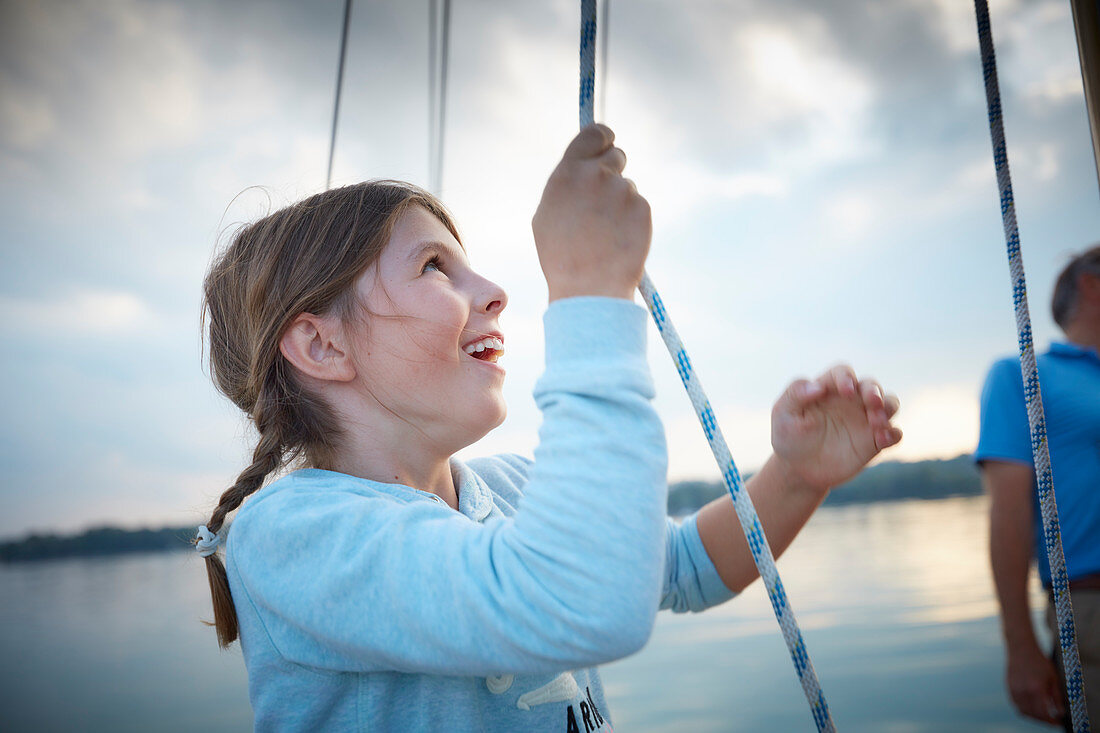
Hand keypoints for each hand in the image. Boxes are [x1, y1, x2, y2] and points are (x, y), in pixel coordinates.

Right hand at [532, 124, 650, 301]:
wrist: (588, 288)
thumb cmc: (562, 256)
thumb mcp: (547, 213)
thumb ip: (566, 182)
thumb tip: (581, 164)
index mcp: (568, 173)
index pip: (595, 133)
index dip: (604, 138)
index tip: (608, 144)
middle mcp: (596, 175)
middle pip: (617, 156)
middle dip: (613, 173)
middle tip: (605, 202)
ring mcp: (622, 190)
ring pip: (628, 186)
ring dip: (621, 203)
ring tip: (606, 233)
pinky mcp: (642, 207)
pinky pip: (639, 206)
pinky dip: (633, 220)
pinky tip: (619, 239)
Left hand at [770, 364, 901, 493]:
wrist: (798, 469)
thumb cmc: (788, 436)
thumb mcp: (783, 414)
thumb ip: (795, 395)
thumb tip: (817, 386)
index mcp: (828, 388)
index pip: (842, 373)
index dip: (846, 377)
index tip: (845, 390)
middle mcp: (851, 400)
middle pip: (871, 385)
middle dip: (874, 391)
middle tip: (872, 402)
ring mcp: (864, 420)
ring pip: (889, 404)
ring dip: (888, 408)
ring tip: (877, 422)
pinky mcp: (874, 442)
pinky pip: (893, 434)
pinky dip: (893, 434)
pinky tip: (883, 440)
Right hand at [1007, 641, 1065, 723]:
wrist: (1021, 648)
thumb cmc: (1040, 661)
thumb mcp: (1053, 678)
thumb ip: (1057, 697)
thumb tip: (1060, 712)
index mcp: (1037, 689)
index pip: (1044, 713)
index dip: (1052, 721)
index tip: (1058, 723)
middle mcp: (1024, 691)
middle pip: (1033, 715)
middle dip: (1043, 720)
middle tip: (1051, 720)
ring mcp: (1014, 690)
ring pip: (1023, 712)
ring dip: (1033, 717)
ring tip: (1042, 715)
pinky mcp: (1009, 688)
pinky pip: (1016, 705)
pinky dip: (1024, 709)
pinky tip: (1032, 707)